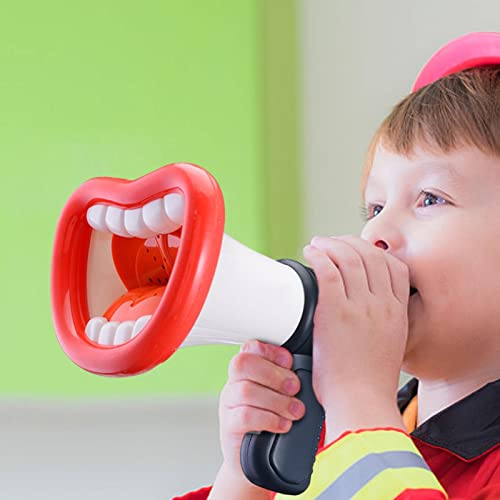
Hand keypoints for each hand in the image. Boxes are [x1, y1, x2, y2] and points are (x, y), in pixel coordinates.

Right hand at [212, 340, 304, 495]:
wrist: (255, 462)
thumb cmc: (272, 423)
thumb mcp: (280, 396)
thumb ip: (287, 380)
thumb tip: (310, 371)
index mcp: (247, 371)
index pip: (250, 348)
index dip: (270, 351)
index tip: (290, 361)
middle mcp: (234, 384)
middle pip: (243, 364)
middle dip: (274, 374)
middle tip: (295, 388)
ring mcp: (228, 405)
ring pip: (245, 391)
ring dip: (276, 400)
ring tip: (295, 411)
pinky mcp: (228, 426)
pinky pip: (244, 416)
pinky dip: (269, 418)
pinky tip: (283, 424)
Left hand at [303, 235, 408, 438]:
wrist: (361, 403)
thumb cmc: (369, 382)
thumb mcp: (389, 345)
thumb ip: (381, 322)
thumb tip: (362, 307)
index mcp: (397, 312)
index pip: (393, 266)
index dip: (373, 251)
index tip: (356, 250)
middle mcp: (382, 305)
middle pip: (370, 255)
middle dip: (349, 242)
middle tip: (332, 243)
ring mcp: (360, 307)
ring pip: (349, 258)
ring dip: (331, 245)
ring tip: (317, 245)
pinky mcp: (336, 313)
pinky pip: (328, 271)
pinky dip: (319, 257)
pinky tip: (310, 254)